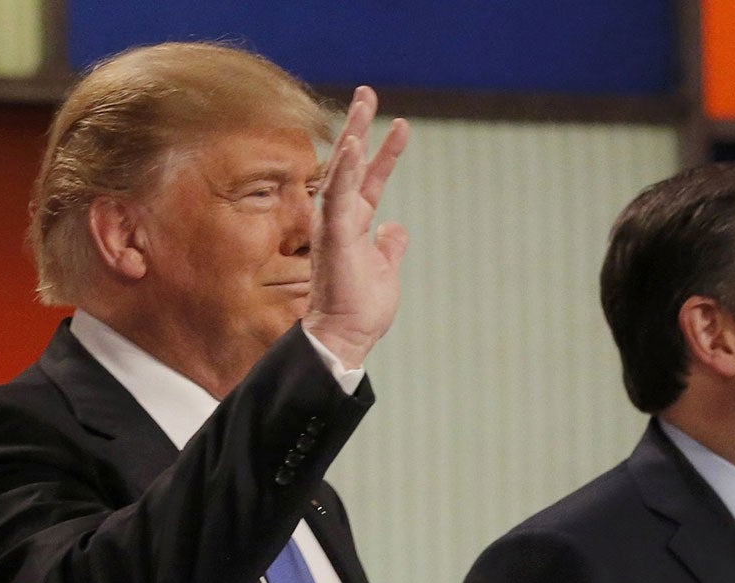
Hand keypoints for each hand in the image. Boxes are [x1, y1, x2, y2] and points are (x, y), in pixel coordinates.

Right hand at [301, 85, 408, 370]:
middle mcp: (342, 220)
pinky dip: (346, 169)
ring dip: (354, 136)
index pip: (370, 180)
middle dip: (361, 127)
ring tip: (365, 103)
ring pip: (342, 171)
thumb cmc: (361, 310)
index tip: (401, 125)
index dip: (385, 153)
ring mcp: (335, 225)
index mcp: (355, 226)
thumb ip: (389, 246)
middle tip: (369, 91)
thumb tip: (396, 227)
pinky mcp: (333, 236)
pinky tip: (354, 143)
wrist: (346, 337)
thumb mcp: (385, 271)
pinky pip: (338, 196)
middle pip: (351, 164)